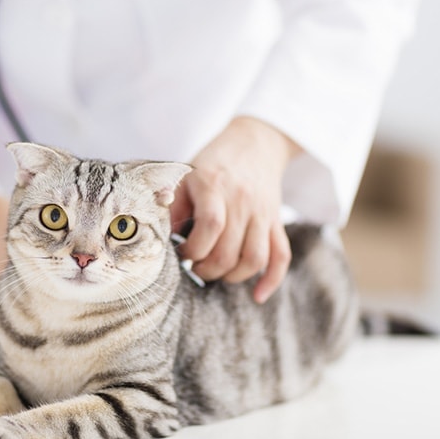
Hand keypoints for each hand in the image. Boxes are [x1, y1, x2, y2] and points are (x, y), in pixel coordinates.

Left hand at [169, 117, 300, 302]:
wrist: (255, 142)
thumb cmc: (212, 163)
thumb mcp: (186, 175)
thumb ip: (172, 205)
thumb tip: (158, 238)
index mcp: (215, 186)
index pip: (210, 227)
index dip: (193, 250)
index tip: (181, 254)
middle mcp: (242, 201)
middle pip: (229, 250)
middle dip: (207, 270)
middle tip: (194, 268)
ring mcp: (262, 213)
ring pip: (255, 259)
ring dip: (232, 276)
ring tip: (215, 273)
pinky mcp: (276, 222)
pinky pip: (281, 256)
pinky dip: (272, 280)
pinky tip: (257, 296)